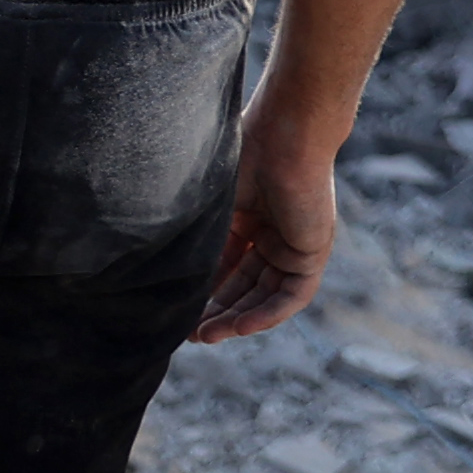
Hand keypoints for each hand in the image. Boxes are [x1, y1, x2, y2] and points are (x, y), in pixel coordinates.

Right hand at [194, 98, 337, 341]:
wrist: (284, 136)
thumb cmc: (242, 157)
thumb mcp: (212, 208)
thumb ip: (198, 240)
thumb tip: (159, 273)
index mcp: (246, 218)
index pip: (224, 266)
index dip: (202, 291)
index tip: (176, 314)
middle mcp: (271, 235)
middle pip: (244, 286)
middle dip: (217, 312)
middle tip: (189, 335)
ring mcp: (293, 245)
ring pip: (266, 295)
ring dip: (238, 318)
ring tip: (208, 336)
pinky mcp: (312, 251)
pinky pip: (292, 294)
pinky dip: (268, 313)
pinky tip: (240, 328)